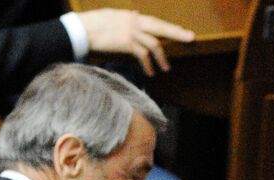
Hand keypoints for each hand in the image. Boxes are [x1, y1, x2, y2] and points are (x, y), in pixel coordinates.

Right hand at [80, 10, 194, 75]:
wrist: (83, 29)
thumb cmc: (93, 24)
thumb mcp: (112, 16)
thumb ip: (124, 17)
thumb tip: (134, 14)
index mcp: (132, 16)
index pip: (154, 22)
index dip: (168, 27)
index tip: (180, 31)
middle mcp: (135, 21)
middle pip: (161, 27)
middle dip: (177, 33)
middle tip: (190, 38)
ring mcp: (132, 32)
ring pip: (154, 43)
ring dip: (162, 57)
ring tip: (166, 68)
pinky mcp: (127, 43)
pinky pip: (142, 54)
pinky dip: (148, 64)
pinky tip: (151, 72)